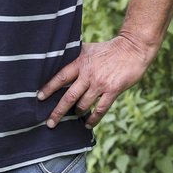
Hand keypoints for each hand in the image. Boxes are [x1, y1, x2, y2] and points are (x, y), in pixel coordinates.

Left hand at [38, 34, 154, 128]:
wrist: (132, 48)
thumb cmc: (108, 49)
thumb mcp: (88, 49)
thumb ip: (75, 57)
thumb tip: (59, 60)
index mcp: (80, 63)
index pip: (60, 77)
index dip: (49, 88)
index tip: (39, 97)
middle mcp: (88, 74)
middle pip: (69, 95)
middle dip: (58, 111)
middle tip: (50, 122)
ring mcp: (100, 83)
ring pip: (83, 104)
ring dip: (76, 113)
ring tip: (71, 118)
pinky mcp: (113, 90)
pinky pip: (100, 109)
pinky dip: (93, 118)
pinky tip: (87, 124)